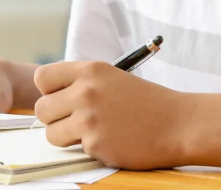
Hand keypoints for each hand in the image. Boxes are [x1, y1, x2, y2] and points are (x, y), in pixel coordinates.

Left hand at [33, 61, 190, 169]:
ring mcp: (89, 119)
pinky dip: (90, 148)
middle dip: (55, 117)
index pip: (43, 77)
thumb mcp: (113, 78)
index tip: (62, 97)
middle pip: (42, 108)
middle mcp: (86, 91)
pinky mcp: (95, 144)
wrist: (178, 123)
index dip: (49, 90)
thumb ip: (82, 83)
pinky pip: (75, 149)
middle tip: (76, 119)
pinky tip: (111, 140)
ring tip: (92, 131)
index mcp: (91, 70)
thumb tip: (51, 96)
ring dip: (66, 136)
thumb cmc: (147, 102)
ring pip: (51, 133)